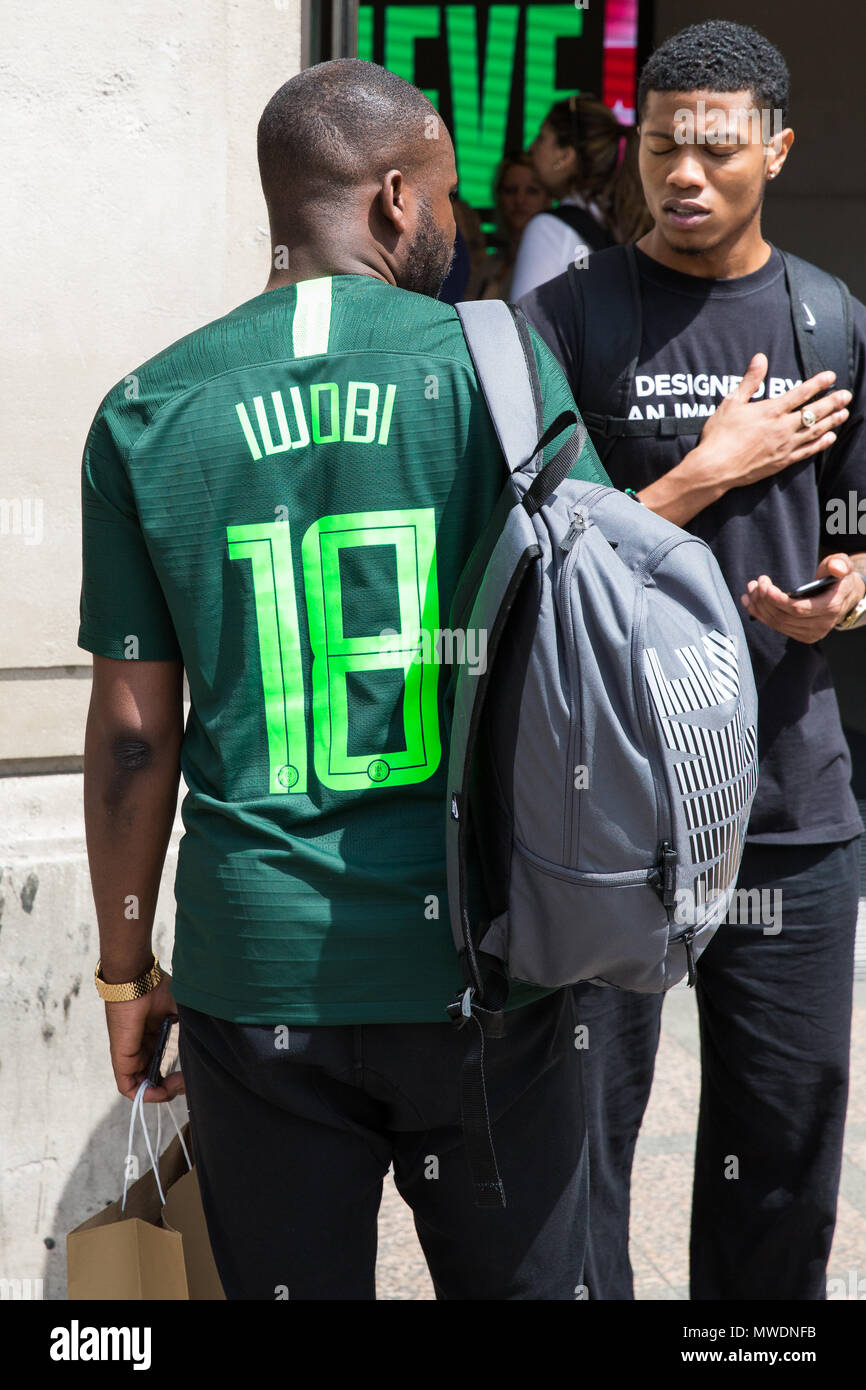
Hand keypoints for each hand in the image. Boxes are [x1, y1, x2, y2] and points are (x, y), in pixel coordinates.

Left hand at [104, 971, 184, 1102]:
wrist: (137, 981)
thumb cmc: (157, 990)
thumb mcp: (180, 1012)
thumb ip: (189, 1029)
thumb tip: (207, 1044)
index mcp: (154, 1036)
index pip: (163, 1066)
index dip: (177, 1076)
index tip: (191, 1074)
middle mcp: (142, 1048)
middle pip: (154, 1079)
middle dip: (171, 1088)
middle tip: (185, 1082)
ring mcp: (130, 1055)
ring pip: (142, 1087)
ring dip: (160, 1094)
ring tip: (176, 1086)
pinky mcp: (122, 1059)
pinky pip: (128, 1087)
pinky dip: (144, 1095)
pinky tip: (161, 1090)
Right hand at [697, 354, 850, 490]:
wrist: (715, 468)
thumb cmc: (719, 435)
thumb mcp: (731, 402)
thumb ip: (750, 380)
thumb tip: (760, 358)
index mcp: (770, 410)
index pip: (800, 393)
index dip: (818, 383)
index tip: (831, 376)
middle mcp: (782, 427)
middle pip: (814, 412)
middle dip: (832, 402)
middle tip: (846, 395)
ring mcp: (784, 445)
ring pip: (814, 431)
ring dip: (832, 421)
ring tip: (844, 413)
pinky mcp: (782, 461)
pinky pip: (807, 451)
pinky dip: (820, 443)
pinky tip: (829, 438)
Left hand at [740, 554, 865, 641]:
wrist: (843, 597)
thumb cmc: (839, 578)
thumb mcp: (843, 566)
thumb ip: (839, 564)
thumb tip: (836, 568)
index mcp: (831, 607)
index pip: (798, 609)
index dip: (777, 599)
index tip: (763, 585)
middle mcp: (821, 625)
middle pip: (783, 617)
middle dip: (764, 599)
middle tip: (755, 583)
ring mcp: (810, 633)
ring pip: (777, 623)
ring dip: (759, 606)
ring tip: (752, 588)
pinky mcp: (801, 636)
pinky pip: (776, 627)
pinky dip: (760, 614)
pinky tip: (749, 601)